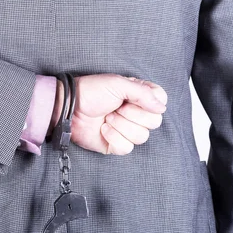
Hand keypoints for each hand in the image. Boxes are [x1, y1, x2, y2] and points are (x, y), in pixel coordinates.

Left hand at [47, 73, 166, 154]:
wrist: (70, 108)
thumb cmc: (91, 91)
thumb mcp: (118, 84)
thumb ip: (143, 93)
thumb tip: (162, 108)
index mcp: (139, 96)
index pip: (161, 102)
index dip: (150, 103)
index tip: (132, 98)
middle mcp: (136, 113)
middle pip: (154, 122)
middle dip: (133, 115)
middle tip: (116, 107)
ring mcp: (127, 130)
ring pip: (142, 137)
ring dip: (121, 126)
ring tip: (107, 117)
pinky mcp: (117, 144)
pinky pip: (127, 148)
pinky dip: (114, 138)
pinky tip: (103, 129)